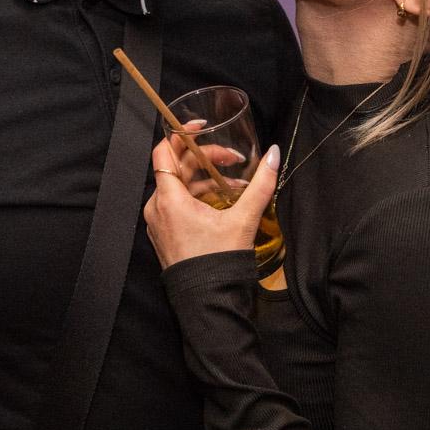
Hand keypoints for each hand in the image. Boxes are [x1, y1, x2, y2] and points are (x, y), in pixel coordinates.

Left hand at [144, 138, 279, 268]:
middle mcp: (157, 208)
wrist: (208, 303)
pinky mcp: (165, 235)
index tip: (201, 126)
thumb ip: (260, 185)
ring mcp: (158, 224)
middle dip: (207, 159)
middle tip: (233, 159)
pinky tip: (223, 204)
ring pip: (180, 188)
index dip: (181, 134)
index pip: (164, 152)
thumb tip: (272, 155)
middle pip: (178, 169)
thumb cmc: (219, 262)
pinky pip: (177, 206)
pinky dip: (198, 198)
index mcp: (169, 199)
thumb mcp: (243, 219)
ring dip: (206, 181)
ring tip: (236, 186)